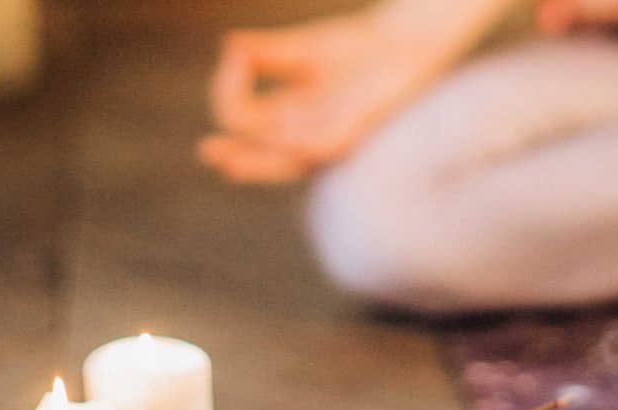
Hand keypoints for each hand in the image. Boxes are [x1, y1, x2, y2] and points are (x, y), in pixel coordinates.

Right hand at [200, 11, 438, 182]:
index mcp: (292, 116)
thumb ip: (269, 53)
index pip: (249, 122)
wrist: (408, 42)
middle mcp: (310, 132)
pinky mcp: (362, 127)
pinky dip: (309, 145)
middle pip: (267, 155)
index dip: (229, 95)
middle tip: (209, 153)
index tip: (231, 55)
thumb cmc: (361, 49)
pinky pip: (332, 145)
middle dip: (238, 156)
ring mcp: (336, 133)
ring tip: (234, 158)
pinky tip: (291, 141)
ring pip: (293, 156)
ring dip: (264, 156)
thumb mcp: (306, 50)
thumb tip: (228, 46)